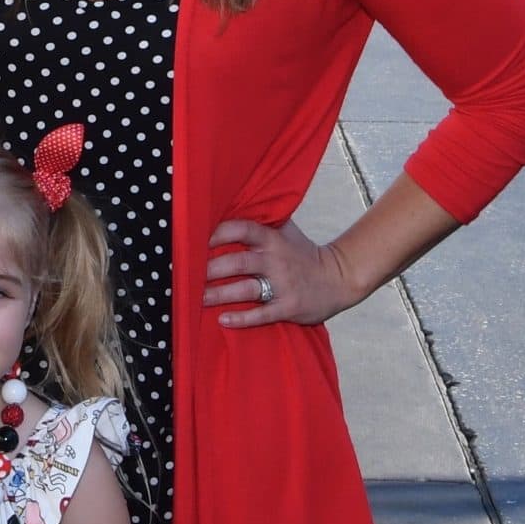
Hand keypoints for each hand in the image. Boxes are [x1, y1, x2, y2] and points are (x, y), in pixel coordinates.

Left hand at [204, 218, 357, 328]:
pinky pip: (262, 314)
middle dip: (210, 269)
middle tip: (186, 276)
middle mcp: (276, 260)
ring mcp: (282, 285)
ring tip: (197, 298)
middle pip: (238, 262)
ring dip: (219, 294)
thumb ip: (263, 220)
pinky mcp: (288, 307)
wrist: (338, 279)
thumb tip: (233, 205)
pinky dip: (242, 318)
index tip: (195, 239)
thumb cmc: (305, 253)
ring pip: (245, 289)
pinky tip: (222, 319)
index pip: (242, 229)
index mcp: (273, 239)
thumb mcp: (287, 231)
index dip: (218, 233)